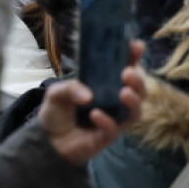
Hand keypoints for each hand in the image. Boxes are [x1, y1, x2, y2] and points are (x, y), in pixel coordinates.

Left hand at [38, 41, 146, 166]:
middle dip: (138, 80)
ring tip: (124, 93)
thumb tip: (88, 96)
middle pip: (139, 90)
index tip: (137, 46)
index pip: (126, 67)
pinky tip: (95, 114)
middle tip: (127, 74)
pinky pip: (114, 129)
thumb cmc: (58, 112)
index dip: (133, 56)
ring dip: (133, 101)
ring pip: (135, 111)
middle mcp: (115, 101)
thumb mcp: (57, 93)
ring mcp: (114, 119)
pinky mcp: (107, 136)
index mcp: (107, 85)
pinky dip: (107, 121)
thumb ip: (69, 88)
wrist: (48, 141)